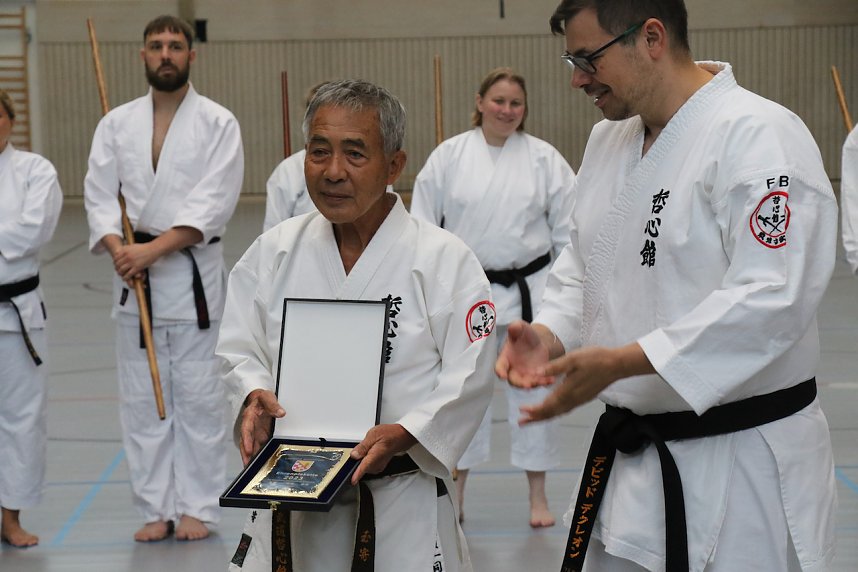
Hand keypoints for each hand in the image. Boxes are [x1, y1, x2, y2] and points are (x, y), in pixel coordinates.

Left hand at [111, 243, 159, 283]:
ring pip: (122, 270)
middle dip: (117, 269)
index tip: (116, 265)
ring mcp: (132, 262)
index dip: (115, 263)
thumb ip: (124, 248)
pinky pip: (128, 274)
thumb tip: (118, 252)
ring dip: (120, 273)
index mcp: (125, 251)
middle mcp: (127, 256)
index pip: (115, 258)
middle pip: (117, 265)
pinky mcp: (137, 267)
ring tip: (121, 275)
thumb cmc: (144, 248)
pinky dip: (125, 277)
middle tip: (118, 270)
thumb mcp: (132, 246)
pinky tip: (125, 278)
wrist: (153, 249)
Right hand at [239, 389, 284, 465]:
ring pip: (251, 447)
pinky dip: (259, 455)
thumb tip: (281, 413)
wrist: (260, 399)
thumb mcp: (267, 397)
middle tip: (248, 465)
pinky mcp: (260, 437)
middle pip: (246, 443)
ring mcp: (254, 434)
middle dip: (246, 454)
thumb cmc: (262, 399)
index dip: (246, 440)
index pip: (246, 430)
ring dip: (251, 457)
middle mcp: (250, 428)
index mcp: (249, 417)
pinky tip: (262, 464)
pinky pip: (258, 447)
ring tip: (252, 469)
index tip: (247, 449)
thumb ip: (273, 405)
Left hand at [349, 424, 416, 483]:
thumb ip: (363, 446)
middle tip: (359, 449)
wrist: (401, 436)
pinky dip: (366, 461)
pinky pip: (369, 466)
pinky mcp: (379, 466)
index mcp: (376, 455)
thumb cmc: (391, 434)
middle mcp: (378, 464)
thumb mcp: (374, 434)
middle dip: (357, 461)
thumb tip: (354, 455)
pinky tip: (368, 452)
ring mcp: (379, 466)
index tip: (353, 481)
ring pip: (365, 467)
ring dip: (362, 460)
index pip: (365, 467)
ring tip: (367, 448)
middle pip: (362, 467)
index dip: (357, 474)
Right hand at [495, 321, 554, 387]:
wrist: (539, 342)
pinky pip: (539, 383)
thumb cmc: (525, 335)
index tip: (503, 376)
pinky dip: (545, 382)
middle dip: (520, 383)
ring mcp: (524, 376)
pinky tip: (552, 379)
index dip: (500, 371)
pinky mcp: (536, 378)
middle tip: (528, 384)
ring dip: (535, 384)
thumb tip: (513, 326)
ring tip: (545, 381)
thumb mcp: (522, 328)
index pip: (499, 367)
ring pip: (527, 384)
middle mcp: (513, 370)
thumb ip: (516, 328)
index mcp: (505, 359)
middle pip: (513, 380)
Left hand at [519, 343, 653, 424]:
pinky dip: (554, 412)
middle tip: (521, 422)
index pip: (547, 406)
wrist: (616, 365)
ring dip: (544, 416)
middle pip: (551, 413)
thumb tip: (536, 373)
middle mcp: (573, 399)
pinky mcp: (584, 398)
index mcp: (568, 391)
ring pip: (558, 412)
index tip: (522, 411)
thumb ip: (554, 367)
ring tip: (532, 419)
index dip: (534, 411)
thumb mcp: (573, 359)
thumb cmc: (595, 359)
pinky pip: (566, 409)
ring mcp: (579, 400)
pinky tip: (551, 409)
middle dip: (536, 418)